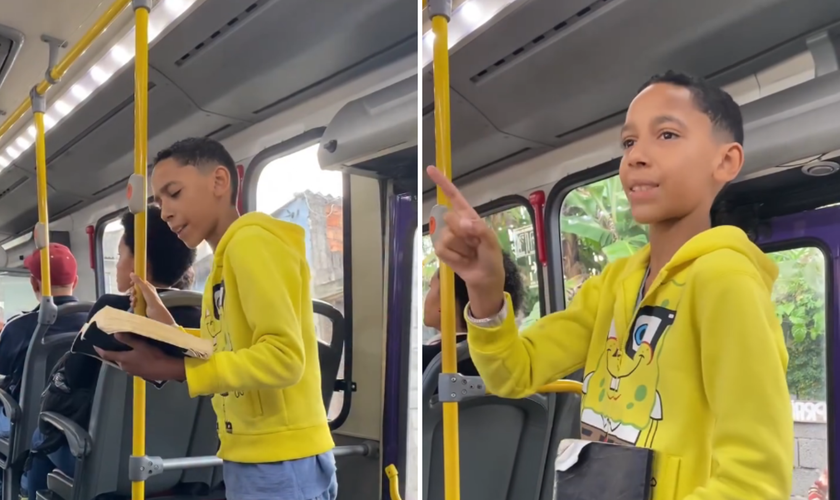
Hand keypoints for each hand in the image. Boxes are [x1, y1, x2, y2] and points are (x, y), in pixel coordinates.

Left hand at [95, 333, 185, 381]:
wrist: (166, 369)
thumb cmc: (152, 356)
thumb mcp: (141, 345)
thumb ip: (128, 339)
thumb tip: (115, 334)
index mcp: (122, 359)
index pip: (106, 355)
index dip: (100, 350)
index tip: (95, 345)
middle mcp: (124, 367)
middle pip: (115, 359)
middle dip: (114, 352)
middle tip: (115, 344)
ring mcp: (132, 372)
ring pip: (124, 363)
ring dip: (124, 356)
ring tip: (128, 349)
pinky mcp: (139, 374)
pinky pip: (132, 366)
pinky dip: (131, 361)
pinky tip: (138, 357)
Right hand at [130, 273, 174, 325]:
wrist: (156, 312)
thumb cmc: (152, 299)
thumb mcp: (145, 289)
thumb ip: (138, 281)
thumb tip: (131, 273)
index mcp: (148, 287)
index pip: (140, 282)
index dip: (135, 282)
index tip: (131, 284)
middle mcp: (146, 292)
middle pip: (136, 289)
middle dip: (133, 292)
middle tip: (133, 294)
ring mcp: (144, 299)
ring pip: (134, 296)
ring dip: (133, 298)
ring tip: (134, 301)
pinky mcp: (142, 305)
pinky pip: (135, 303)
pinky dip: (133, 304)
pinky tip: (134, 305)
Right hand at [427, 165, 504, 317]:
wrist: (485, 278)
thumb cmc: (491, 257)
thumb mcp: (491, 241)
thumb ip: (479, 229)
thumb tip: (462, 222)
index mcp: (469, 216)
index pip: (454, 196)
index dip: (443, 183)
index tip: (431, 169)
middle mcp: (456, 224)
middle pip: (449, 219)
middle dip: (463, 233)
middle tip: (475, 244)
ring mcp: (448, 237)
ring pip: (446, 236)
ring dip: (461, 249)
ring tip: (470, 254)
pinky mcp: (442, 251)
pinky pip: (442, 249)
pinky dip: (454, 257)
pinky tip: (462, 260)